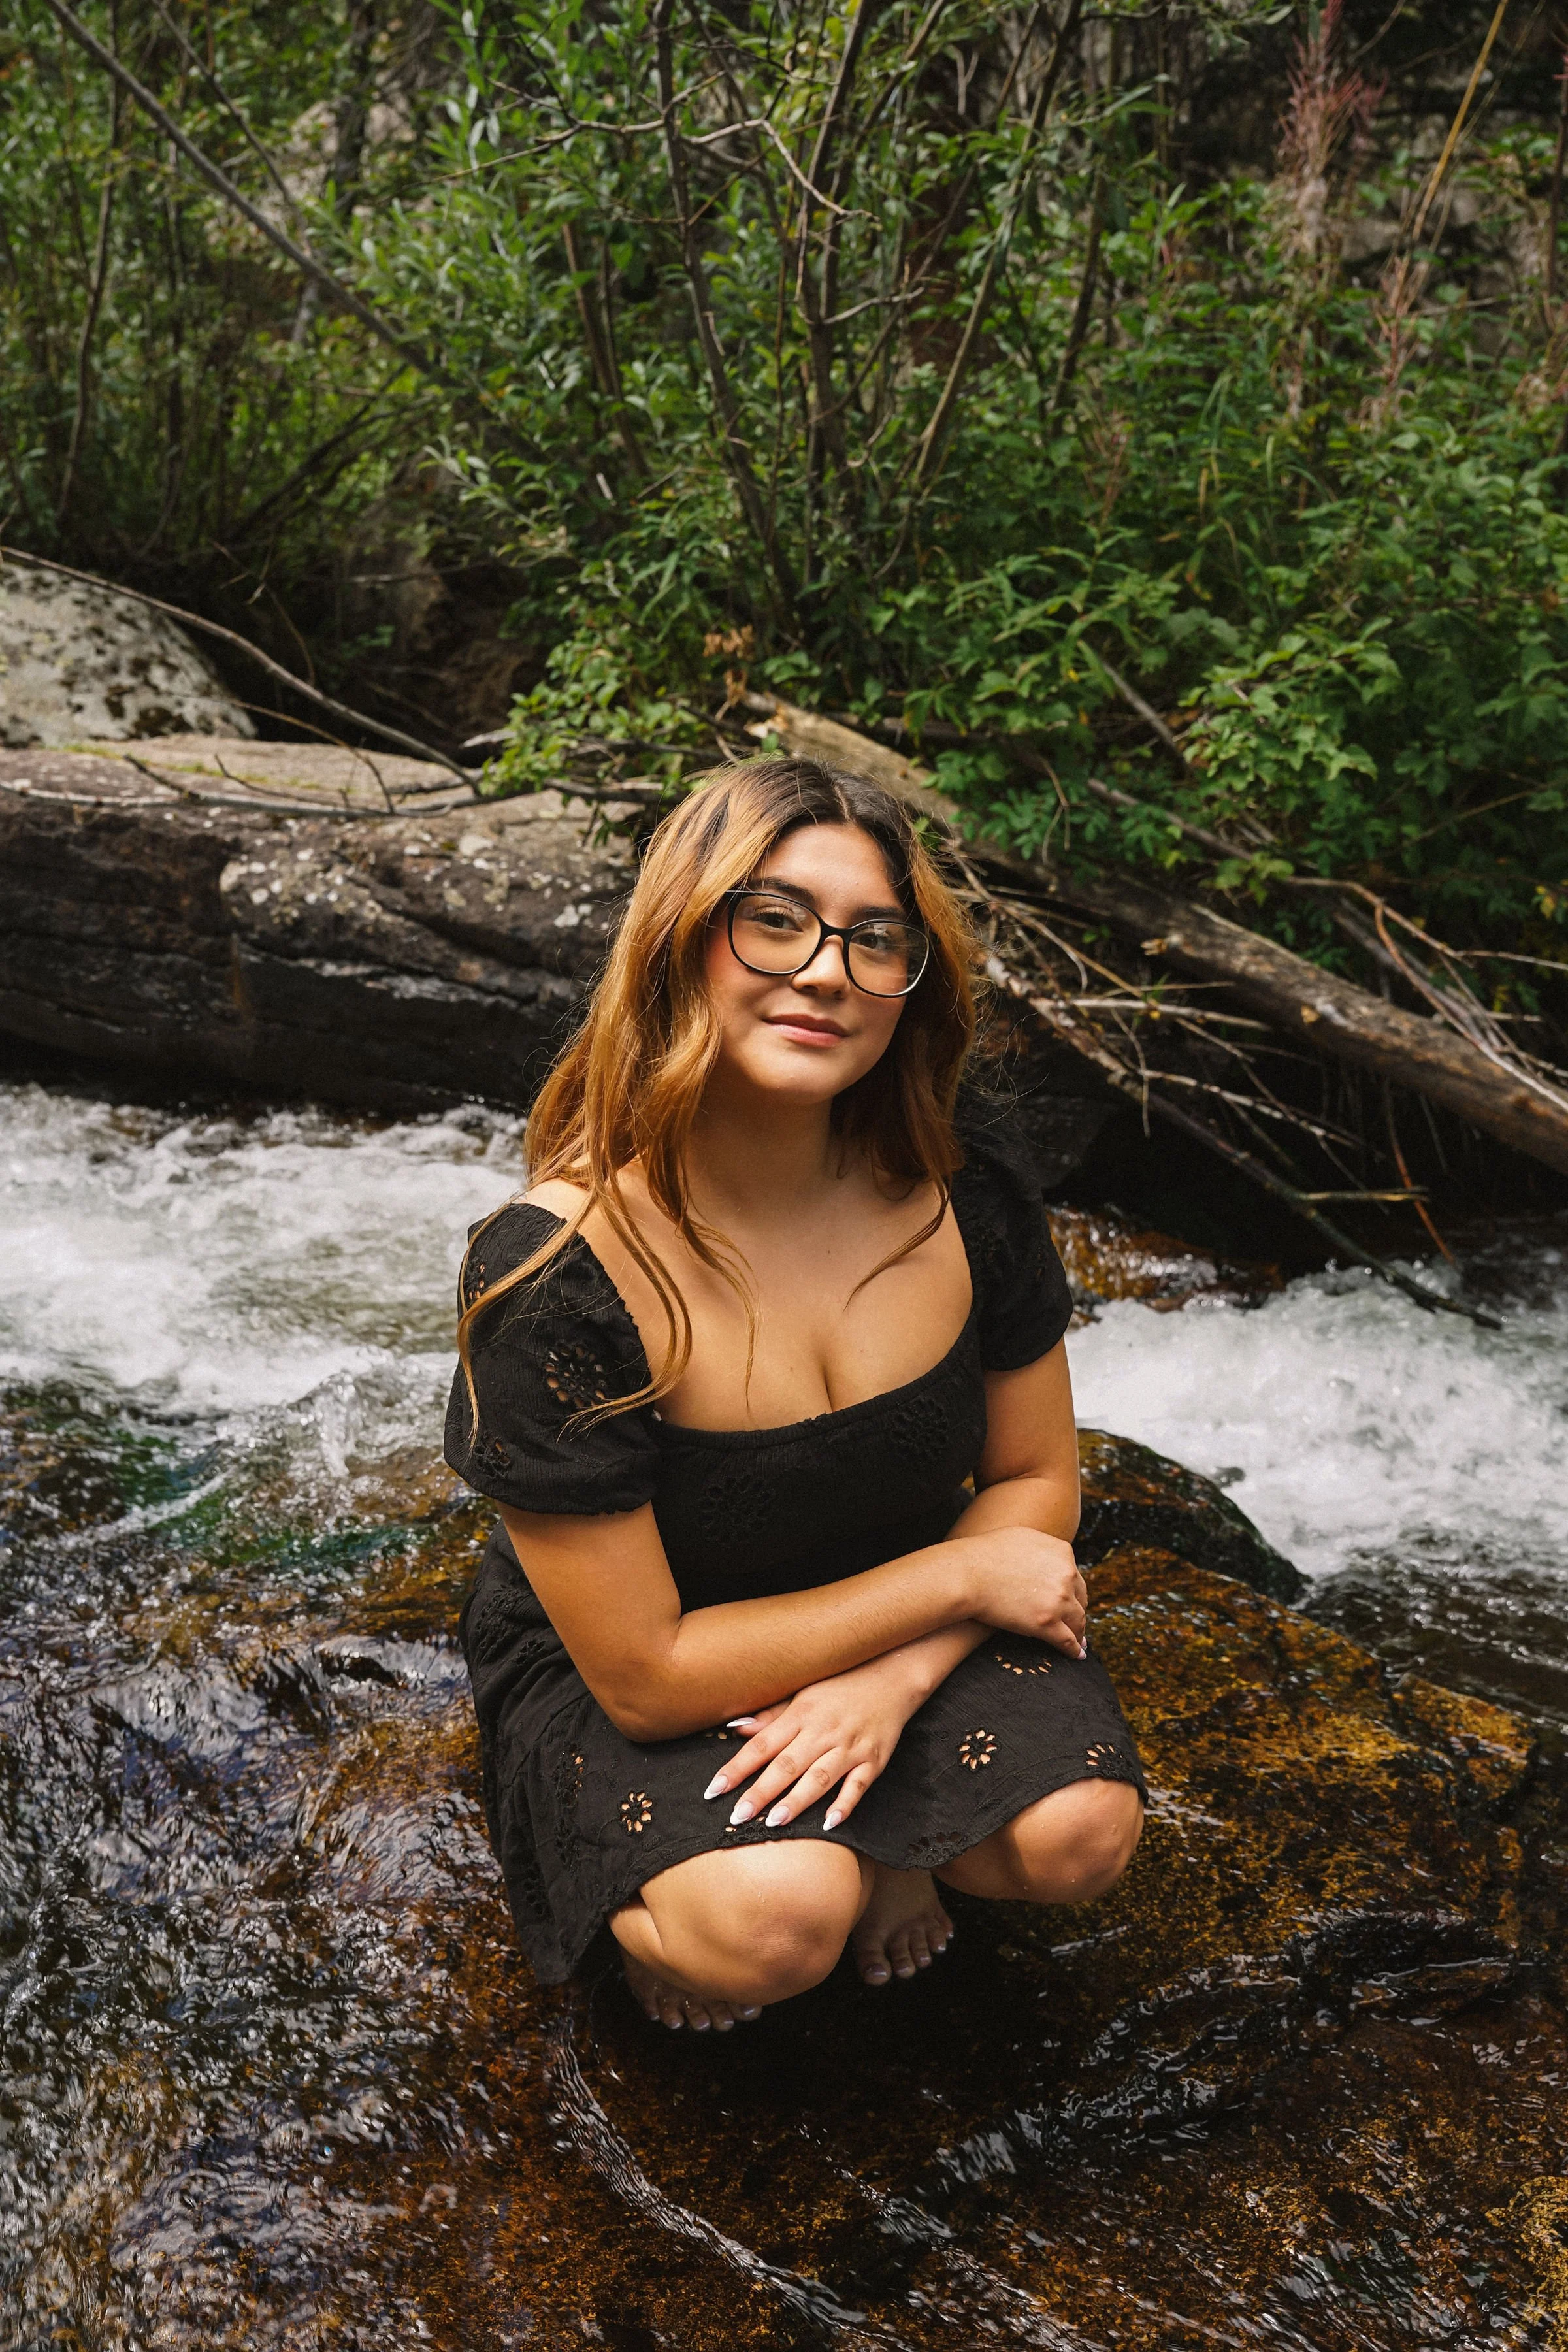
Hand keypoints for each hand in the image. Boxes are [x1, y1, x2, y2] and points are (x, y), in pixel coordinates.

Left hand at [701, 1653, 923, 1831]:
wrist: (892, 1674)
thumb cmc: (842, 1684)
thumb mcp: (804, 1691)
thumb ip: (771, 1714)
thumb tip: (736, 1728)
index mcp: (801, 1713)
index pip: (762, 1745)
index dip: (737, 1768)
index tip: (714, 1789)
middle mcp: (823, 1731)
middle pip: (787, 1765)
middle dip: (760, 1792)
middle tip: (738, 1816)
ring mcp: (849, 1746)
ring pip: (819, 1777)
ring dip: (797, 1800)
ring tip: (774, 1822)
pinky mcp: (873, 1759)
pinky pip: (858, 1785)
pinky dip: (844, 1804)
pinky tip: (829, 1822)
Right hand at [965, 1525, 1087, 1656]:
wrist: (966, 1574)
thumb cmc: (985, 1554)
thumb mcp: (1023, 1537)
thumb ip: (1043, 1549)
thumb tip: (1049, 1557)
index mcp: (1062, 1552)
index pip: (1075, 1577)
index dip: (1073, 1593)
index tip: (1072, 1602)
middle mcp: (1066, 1574)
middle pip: (1080, 1599)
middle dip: (1078, 1612)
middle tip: (1077, 1624)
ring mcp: (1058, 1600)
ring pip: (1077, 1621)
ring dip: (1078, 1633)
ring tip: (1078, 1642)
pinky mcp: (1046, 1623)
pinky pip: (1067, 1640)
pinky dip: (1073, 1649)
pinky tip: (1075, 1655)